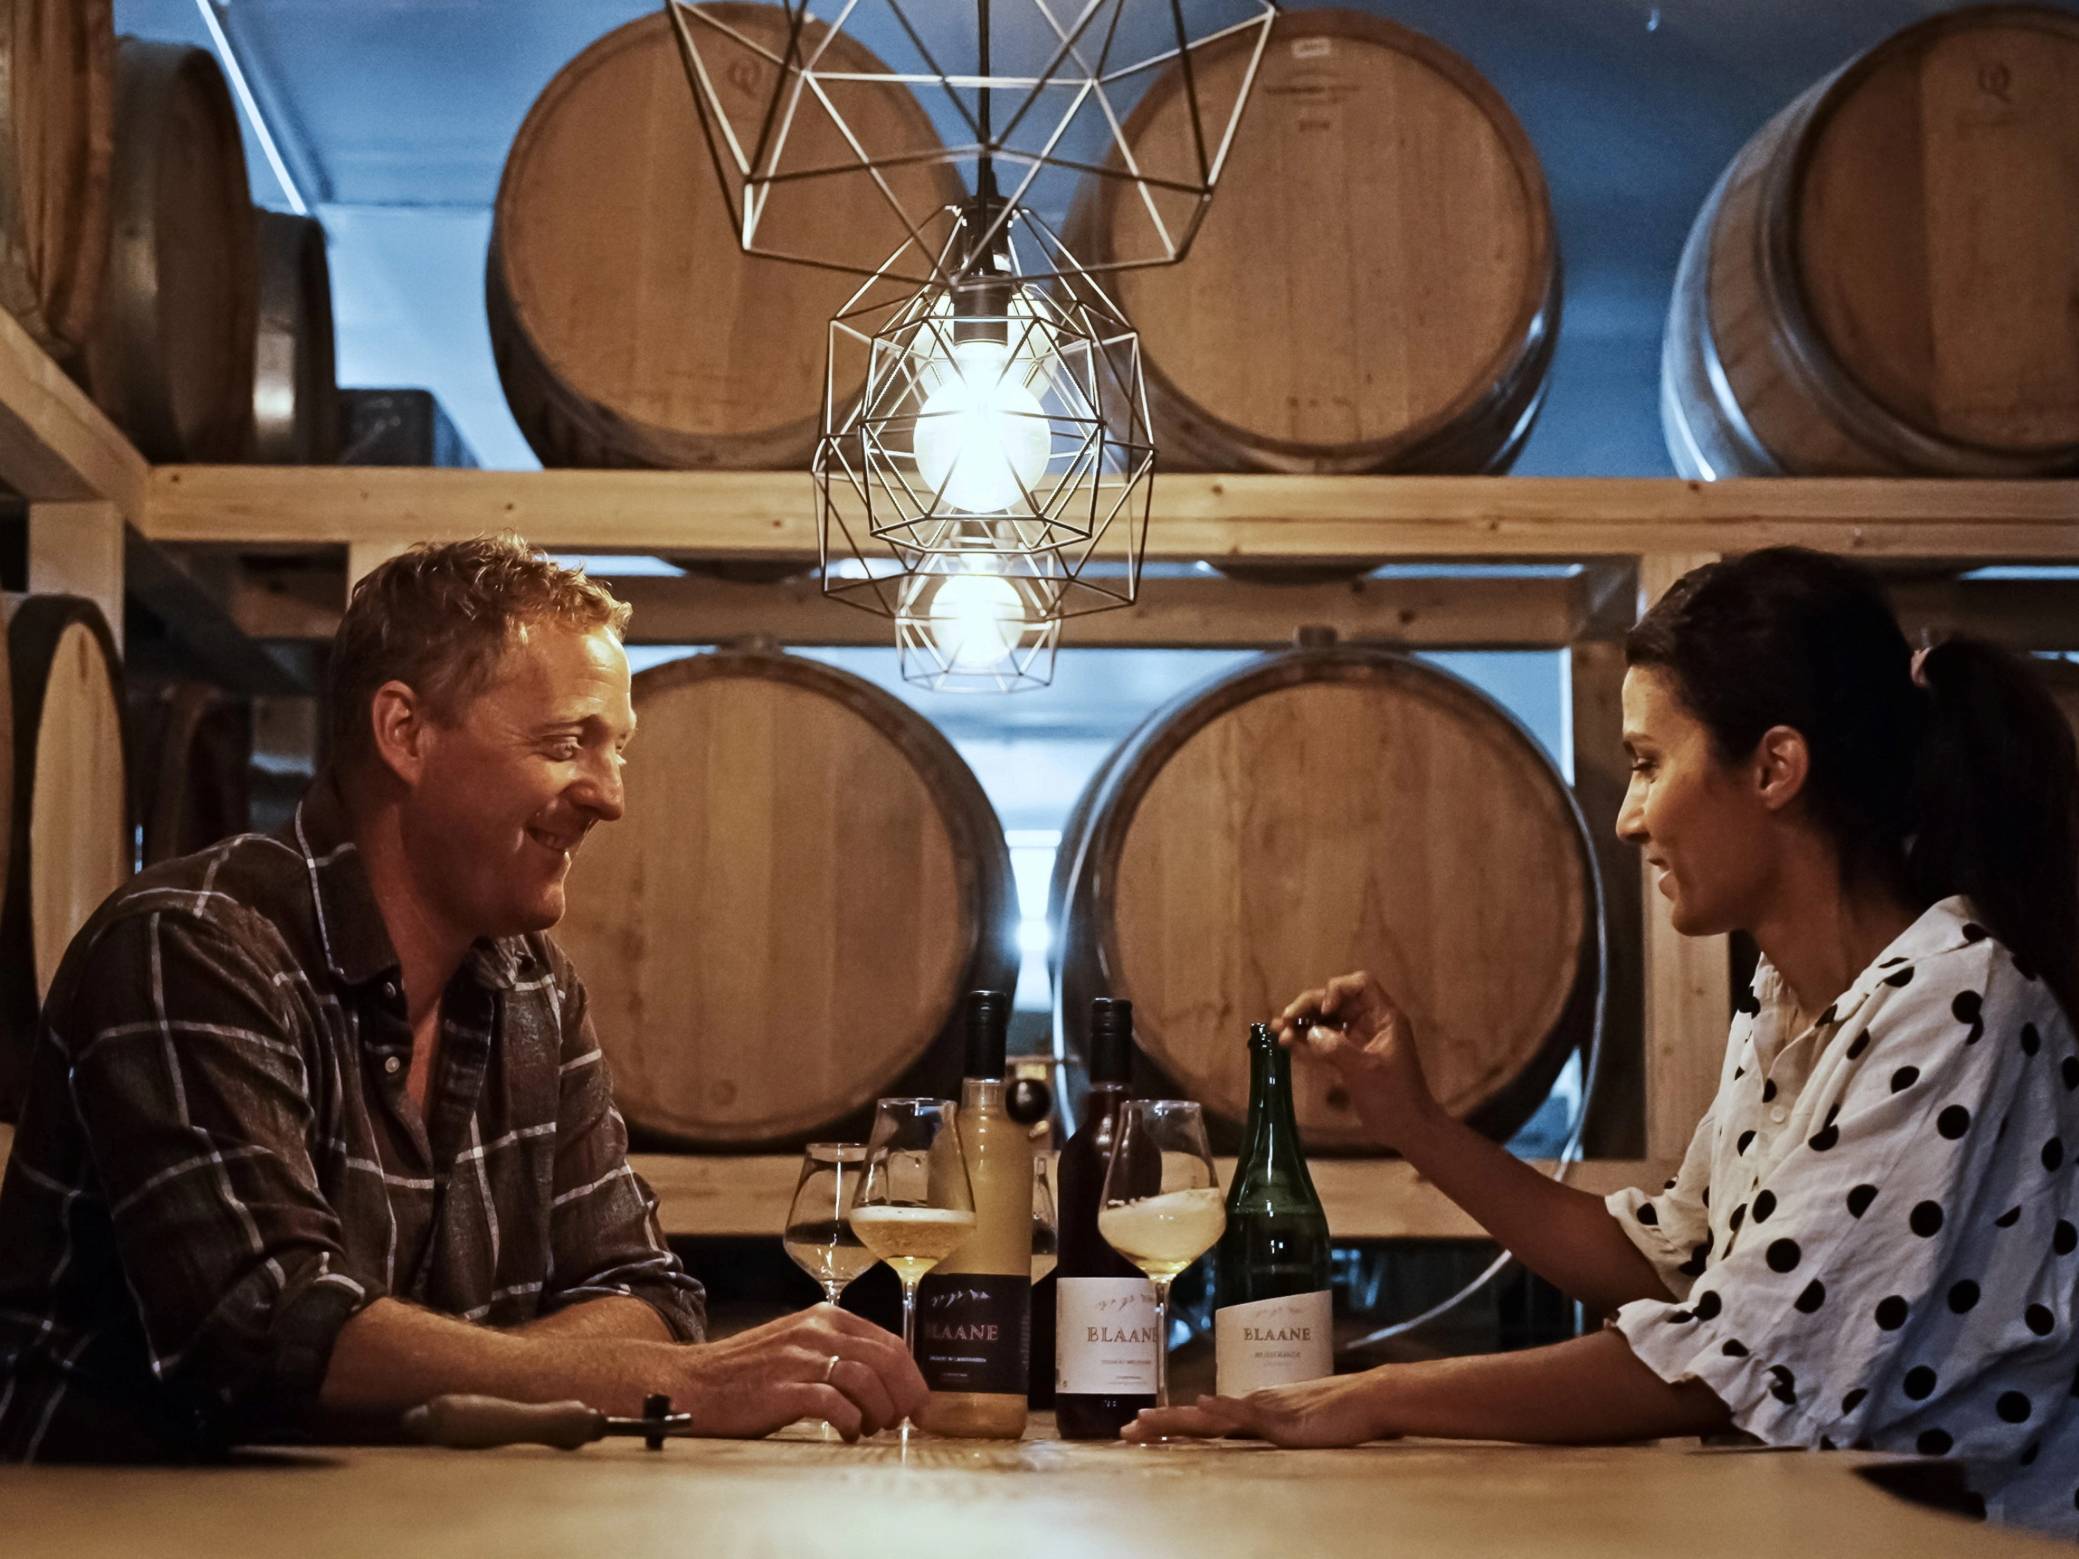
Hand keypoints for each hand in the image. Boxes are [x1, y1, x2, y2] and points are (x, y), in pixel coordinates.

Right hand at [663, 1304, 927, 1441]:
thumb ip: (839, 1352)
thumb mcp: (799, 1345)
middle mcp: (816, 1331)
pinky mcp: (783, 1389)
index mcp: (825, 1317)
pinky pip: (835, 1404)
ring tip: (871, 1427)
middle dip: (904, 1395)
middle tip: (902, 1420)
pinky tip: (847, 1431)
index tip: (918, 1403)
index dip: (912, 1377)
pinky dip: (851, 1421)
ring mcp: (799, 1358)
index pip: (890, 1341)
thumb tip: (887, 1381)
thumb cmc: (749, 1371)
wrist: (694, 1382)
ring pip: (866, 1379)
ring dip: (879, 1411)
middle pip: (886, 1358)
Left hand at [1121, 1373, 1393, 1447]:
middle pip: (1196, 1418)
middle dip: (1159, 1425)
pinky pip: (1248, 1415)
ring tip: (1144, 1423)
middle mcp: (1251, 1406)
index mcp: (1252, 1410)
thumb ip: (1271, 1431)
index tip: (1140, 1428)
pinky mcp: (1283, 1420)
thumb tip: (1248, 1434)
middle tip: (1124, 1431)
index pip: (1203, 1420)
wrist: (1369, 1399)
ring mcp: (1265, 1411)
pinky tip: (1203, 1406)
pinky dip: (1223, 1410)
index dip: (1170, 1424)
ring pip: (1211, 1417)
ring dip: (1176, 1420)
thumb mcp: (1296, 1428)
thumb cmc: (1338, 1414)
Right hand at [1273, 971, 1440, 1148]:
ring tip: (1278, 1031)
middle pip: (1336, 1001)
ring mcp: (1357, 1040)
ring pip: (1325, 1020)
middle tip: (1285, 1020)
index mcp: (1384, 1018)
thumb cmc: (1394, 1097)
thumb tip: (1309, 1033)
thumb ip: (1337, 1048)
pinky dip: (1305, 1041)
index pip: (1360, 985)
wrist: (1406, 1128)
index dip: (1337, 990)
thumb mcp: (1366, 1071)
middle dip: (1309, 1006)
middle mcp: (1369, 1023)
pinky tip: (1286, 1043)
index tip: (1324, 1011)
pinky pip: (1323, 1041)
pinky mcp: (1346, 1058)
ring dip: (1302, 1023)